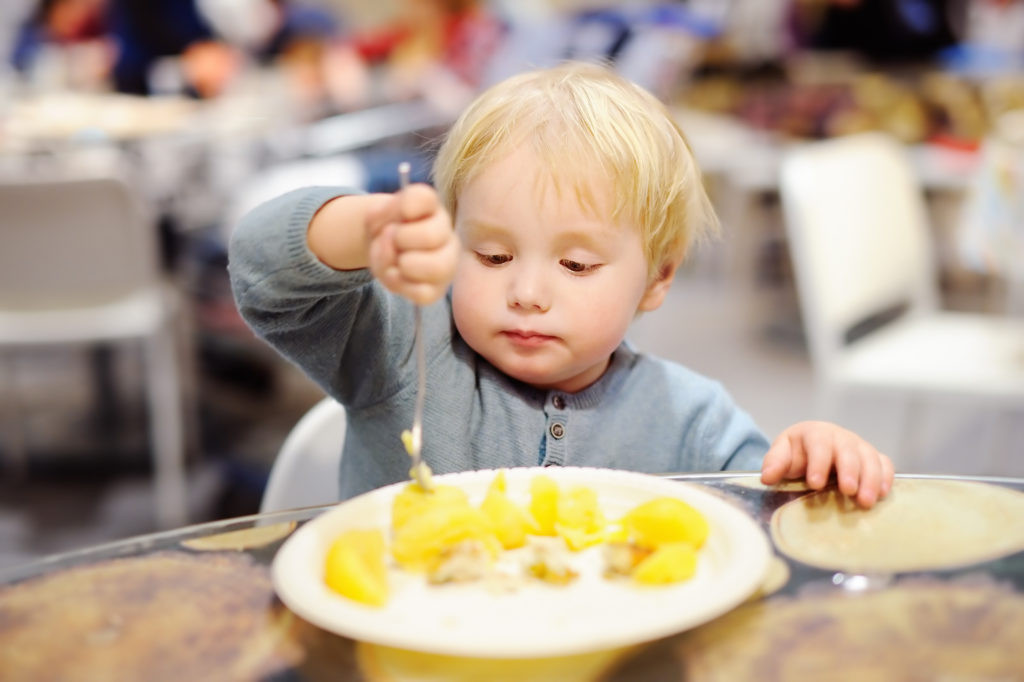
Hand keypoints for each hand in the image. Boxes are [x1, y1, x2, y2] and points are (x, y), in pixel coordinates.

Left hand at [365, 183, 457, 304]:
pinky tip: (395, 275)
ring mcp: (445, 263)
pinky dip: (401, 285)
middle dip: (401, 239)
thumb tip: (393, 232)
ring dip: (404, 264)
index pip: (422, 197)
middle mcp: (446, 234)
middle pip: (431, 235)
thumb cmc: (384, 229)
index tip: (399, 212)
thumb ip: (382, 215)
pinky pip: (423, 293)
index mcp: (431, 208)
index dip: (403, 206)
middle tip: (392, 240)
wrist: (381, 249)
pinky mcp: (436, 289)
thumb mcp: (376, 215)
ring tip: (395, 260)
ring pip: (437, 267)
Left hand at [760, 421, 893, 507]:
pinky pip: (884, 463)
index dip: (818, 463)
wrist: (813, 445)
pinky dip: (886, 477)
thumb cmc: (798, 452)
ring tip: (866, 501)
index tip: (815, 483)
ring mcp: (859, 446)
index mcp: (815, 433)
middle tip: (848, 491)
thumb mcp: (782, 453)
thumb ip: (775, 463)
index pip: (819, 444)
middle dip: (850, 471)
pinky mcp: (873, 457)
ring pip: (870, 458)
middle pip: (848, 451)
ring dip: (871, 479)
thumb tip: (767, 477)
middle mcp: (840, 437)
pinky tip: (883, 494)